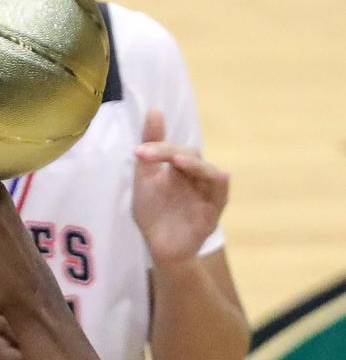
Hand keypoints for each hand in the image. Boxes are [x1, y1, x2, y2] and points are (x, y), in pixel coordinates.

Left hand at [132, 110, 228, 267]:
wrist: (159, 249)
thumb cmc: (154, 215)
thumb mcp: (145, 181)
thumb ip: (150, 149)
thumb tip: (155, 110)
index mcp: (180, 168)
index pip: (174, 151)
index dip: (157, 148)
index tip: (138, 152)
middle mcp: (196, 177)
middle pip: (190, 157)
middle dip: (169, 153)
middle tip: (148, 154)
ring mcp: (206, 193)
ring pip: (208, 172)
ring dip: (194, 165)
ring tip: (177, 161)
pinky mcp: (214, 210)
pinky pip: (221, 193)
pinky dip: (219, 183)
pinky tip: (217, 175)